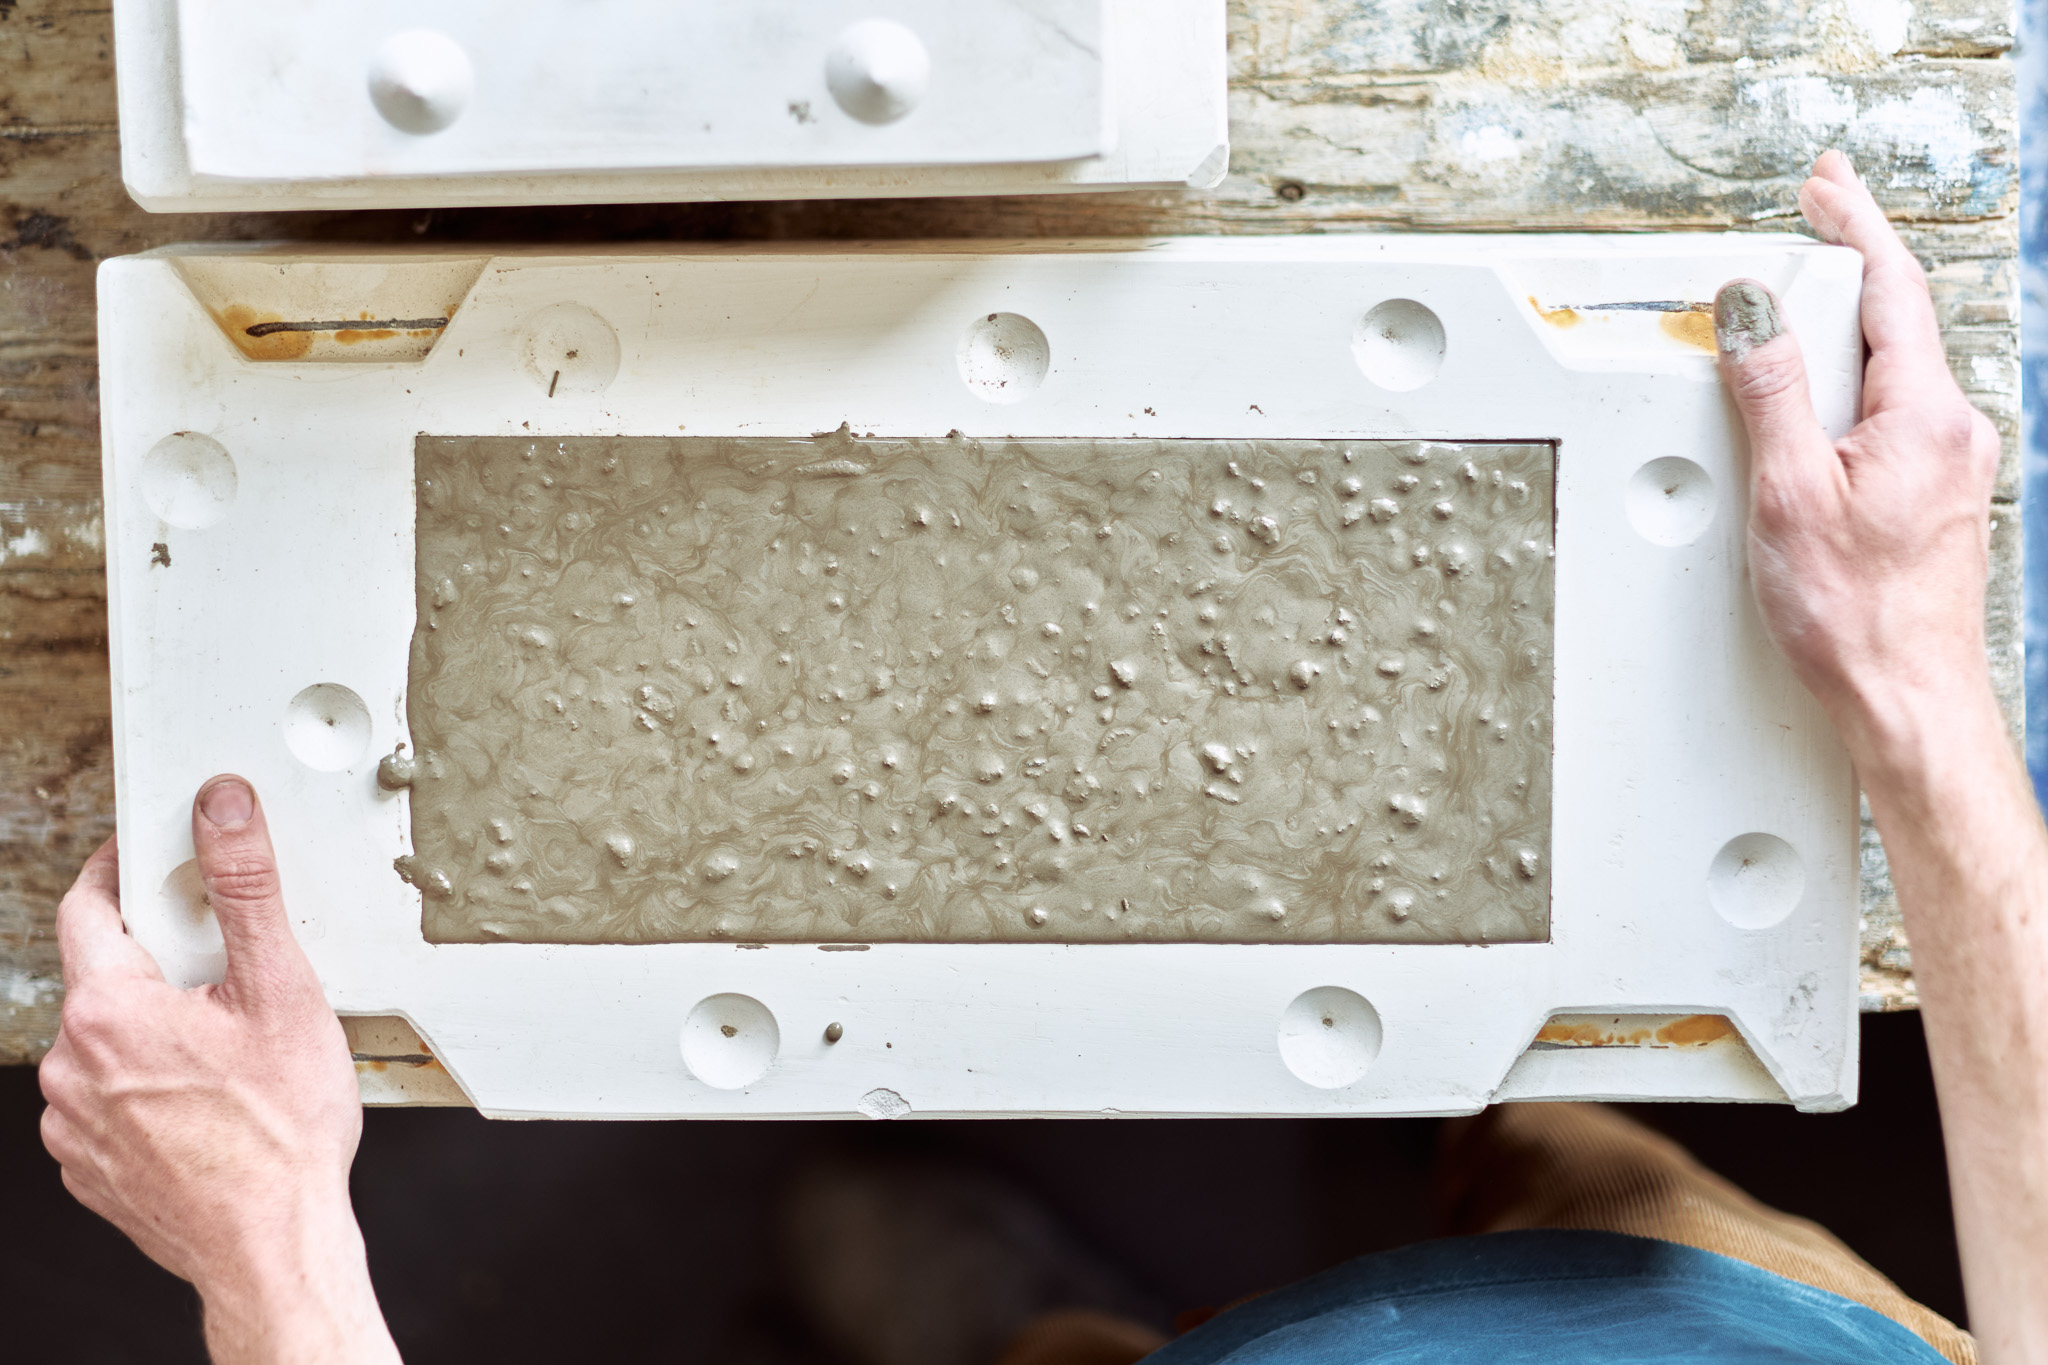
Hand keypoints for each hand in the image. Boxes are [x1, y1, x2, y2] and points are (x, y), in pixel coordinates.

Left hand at [37, 777, 398, 1363]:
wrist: (272, 1243)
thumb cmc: (280, 1131)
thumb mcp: (280, 988)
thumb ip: (245, 887)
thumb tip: (222, 811)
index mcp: (108, 1010)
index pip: (87, 907)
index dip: (120, 870)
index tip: (149, 856)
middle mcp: (71, 1066)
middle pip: (105, 977)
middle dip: (160, 961)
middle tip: (227, 973)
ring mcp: (73, 1123)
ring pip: (106, 1042)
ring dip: (153, 1028)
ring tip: (227, 1051)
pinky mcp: (87, 1166)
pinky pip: (107, 1100)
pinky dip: (147, 1086)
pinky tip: (206, 1098)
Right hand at [1714, 150, 2001, 770]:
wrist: (1905, 699)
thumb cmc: (1855, 615)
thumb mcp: (1788, 493)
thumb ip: (1769, 392)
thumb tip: (1750, 310)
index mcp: (1924, 415)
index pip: (1891, 288)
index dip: (1853, 227)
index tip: (1825, 187)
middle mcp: (1950, 431)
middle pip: (1886, 326)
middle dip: (1832, 287)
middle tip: (1785, 258)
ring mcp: (1948, 465)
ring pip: (1884, 376)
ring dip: (1831, 353)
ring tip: (1775, 362)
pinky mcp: (1933, 496)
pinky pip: (1886, 420)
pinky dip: (1841, 403)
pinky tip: (1803, 434)